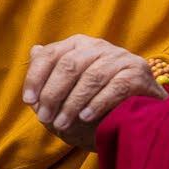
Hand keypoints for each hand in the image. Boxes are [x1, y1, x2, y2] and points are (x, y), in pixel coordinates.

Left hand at [22, 35, 167, 151]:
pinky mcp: (140, 73)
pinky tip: (86, 117)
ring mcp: (121, 57)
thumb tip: (34, 51)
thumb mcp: (66, 92)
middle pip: (69, 65)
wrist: (134, 120)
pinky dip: (98, 102)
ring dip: (73, 103)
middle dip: (53, 94)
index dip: (36, 77)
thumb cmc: (94, 104)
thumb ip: (50, 73)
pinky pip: (117, 86)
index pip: (50, 54)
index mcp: (78, 45)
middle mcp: (99, 46)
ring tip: (62, 124)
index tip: (28, 100)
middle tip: (44, 118)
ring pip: (92, 76)